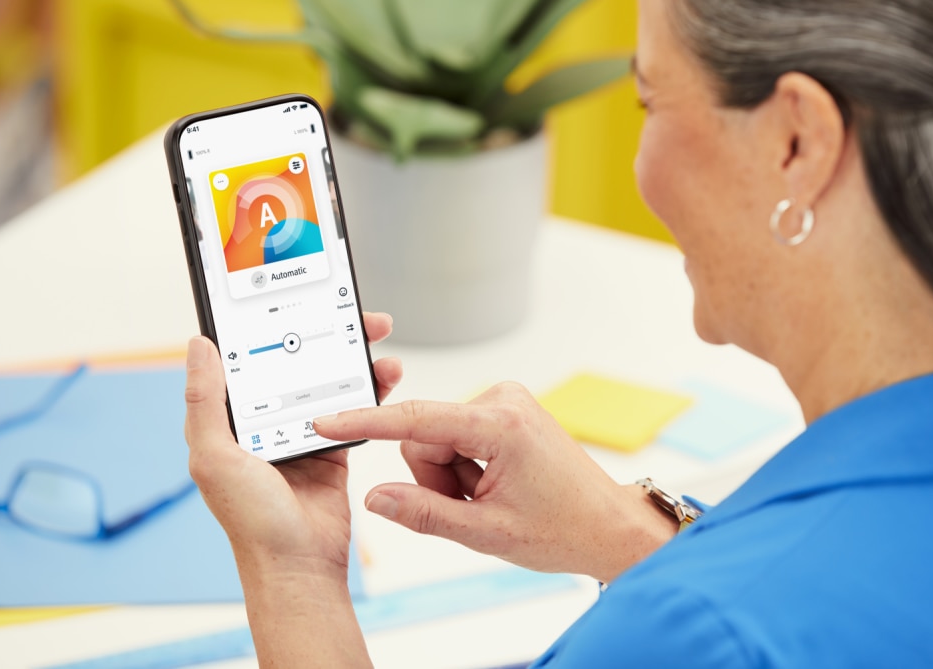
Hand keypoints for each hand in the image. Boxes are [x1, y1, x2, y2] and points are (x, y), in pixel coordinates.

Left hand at [183, 311, 402, 576]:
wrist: (298, 566)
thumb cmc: (250, 521)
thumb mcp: (214, 457)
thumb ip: (206, 401)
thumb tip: (198, 347)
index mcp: (232, 419)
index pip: (249, 358)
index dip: (269, 325)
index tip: (292, 298)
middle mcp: (266, 422)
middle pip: (297, 362)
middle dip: (325, 334)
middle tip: (353, 313)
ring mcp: (302, 433)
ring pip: (329, 380)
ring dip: (355, 358)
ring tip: (377, 338)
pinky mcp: (334, 447)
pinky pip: (354, 408)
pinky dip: (371, 389)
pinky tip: (385, 375)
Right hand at [311, 383, 677, 583]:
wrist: (605, 525)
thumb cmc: (561, 529)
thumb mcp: (485, 532)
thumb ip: (425, 514)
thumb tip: (376, 497)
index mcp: (500, 424)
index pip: (416, 420)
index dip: (366, 423)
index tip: (328, 421)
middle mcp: (503, 400)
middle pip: (425, 437)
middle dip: (437, 479)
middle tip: (474, 506)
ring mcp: (506, 402)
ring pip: (438, 440)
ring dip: (452, 478)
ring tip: (491, 498)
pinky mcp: (506, 410)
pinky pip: (458, 438)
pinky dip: (465, 468)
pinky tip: (495, 486)